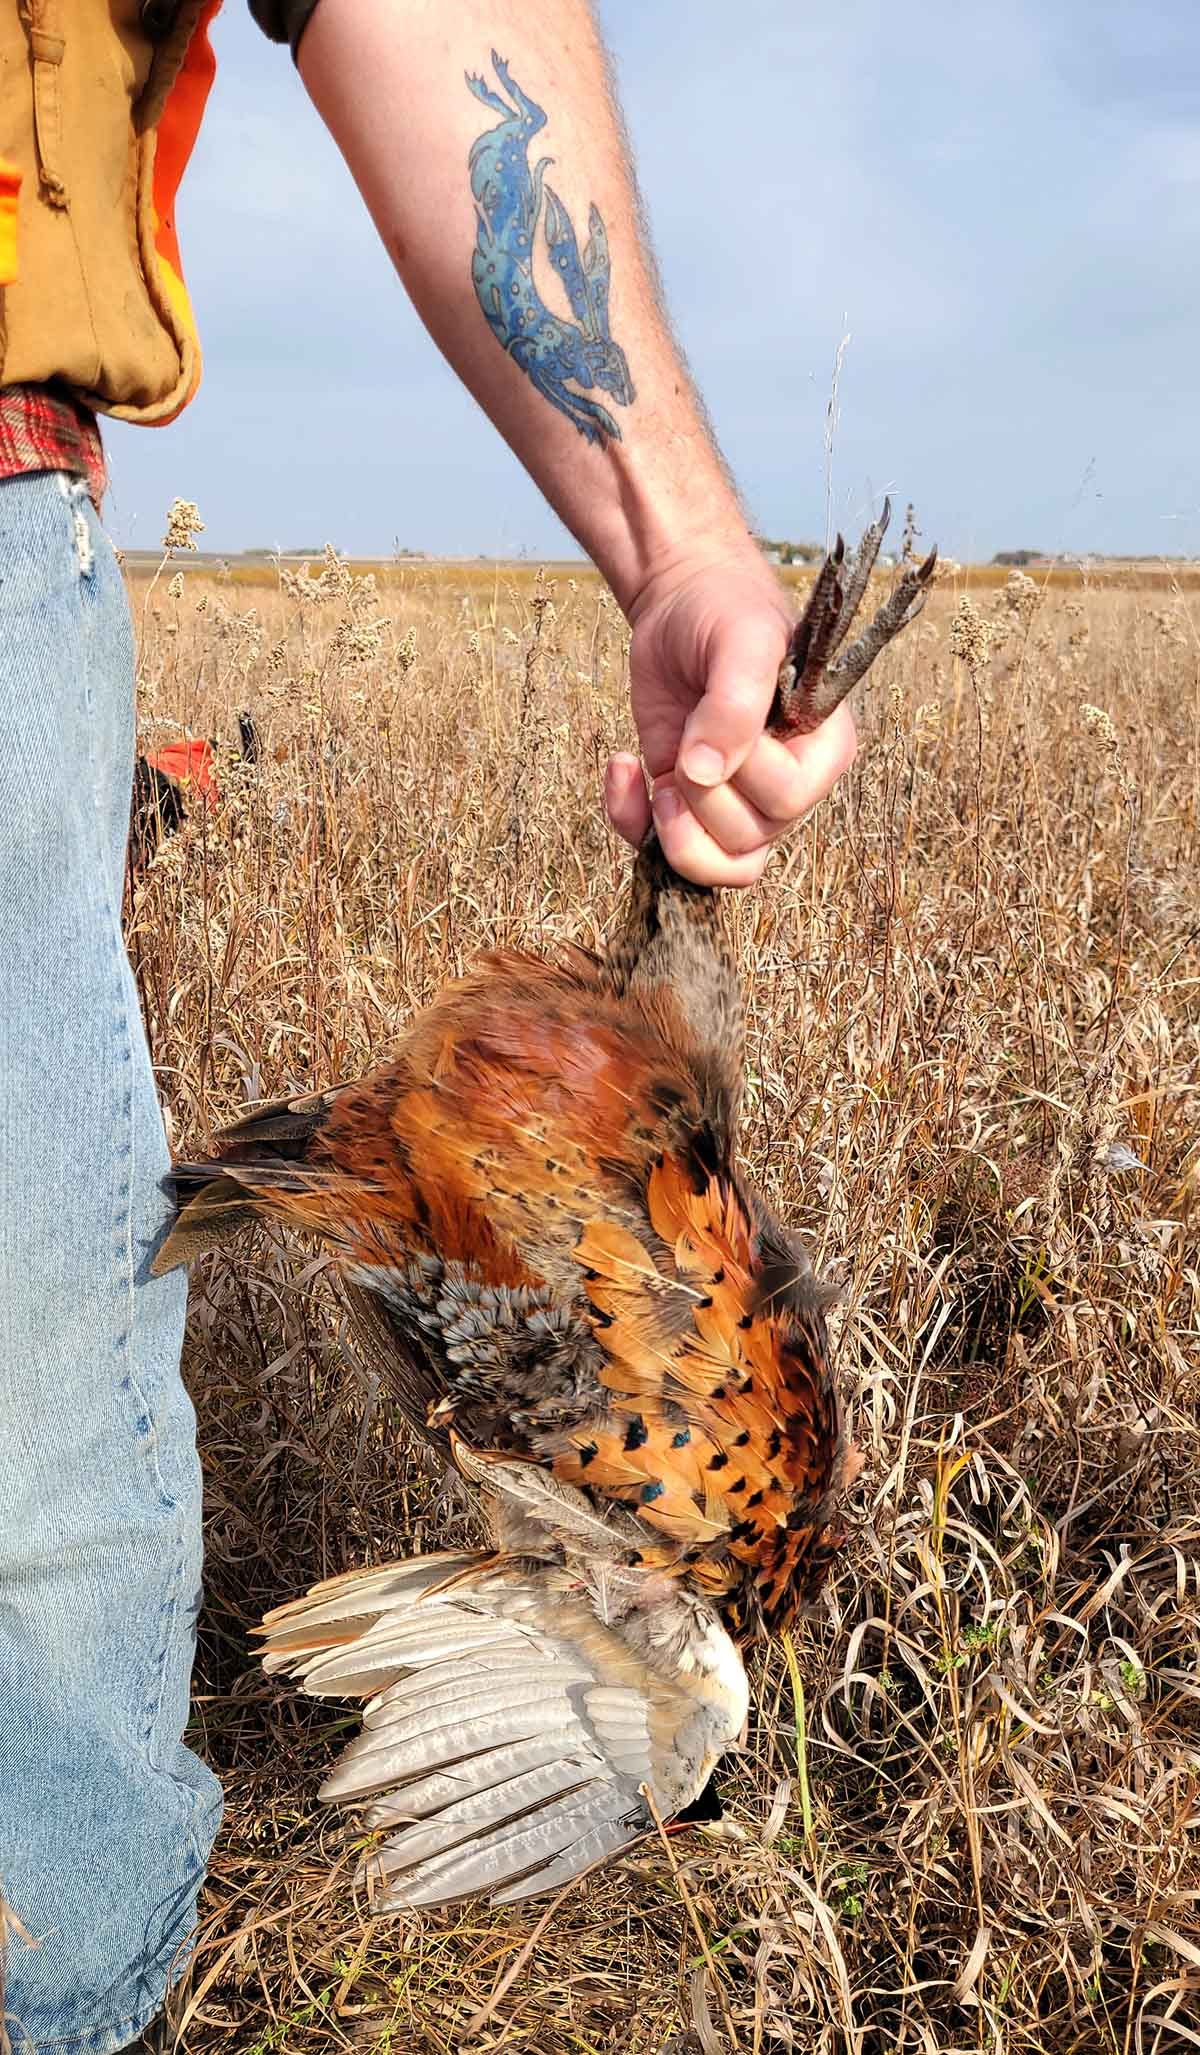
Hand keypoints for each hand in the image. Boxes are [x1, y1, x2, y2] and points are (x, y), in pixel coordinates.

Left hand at [605, 549, 857, 885]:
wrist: (682, 602)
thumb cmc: (726, 612)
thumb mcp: (740, 640)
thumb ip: (734, 703)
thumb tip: (704, 774)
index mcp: (822, 750)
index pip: (787, 800)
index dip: (742, 770)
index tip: (718, 716)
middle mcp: (788, 788)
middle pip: (747, 841)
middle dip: (700, 797)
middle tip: (685, 738)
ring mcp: (738, 803)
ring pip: (716, 866)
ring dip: (670, 828)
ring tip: (656, 774)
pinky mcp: (689, 805)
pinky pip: (667, 854)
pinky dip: (631, 824)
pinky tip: (624, 769)